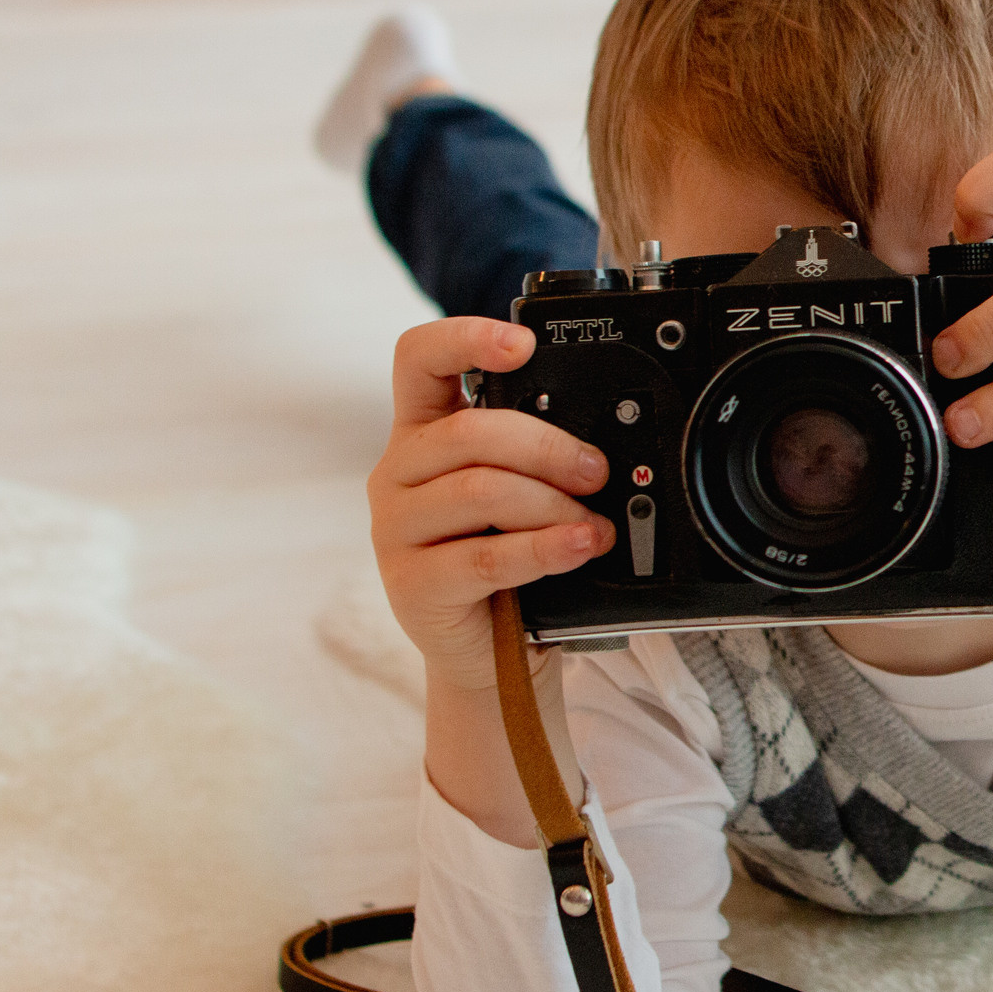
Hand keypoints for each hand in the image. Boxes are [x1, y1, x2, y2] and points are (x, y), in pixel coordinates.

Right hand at [368, 317, 614, 694]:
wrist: (486, 654)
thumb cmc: (505, 563)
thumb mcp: (516, 494)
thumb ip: (532, 457)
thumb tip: (597, 443)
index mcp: (422, 433)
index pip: (419, 359)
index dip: (467, 338)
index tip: (523, 343)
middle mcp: (398, 473)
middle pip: (468, 431)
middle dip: (546, 446)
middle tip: (596, 471)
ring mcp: (396, 530)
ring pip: (479, 490)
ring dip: (551, 503)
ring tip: (594, 525)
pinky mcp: (411, 584)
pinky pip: (486, 555)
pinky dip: (542, 548)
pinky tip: (575, 546)